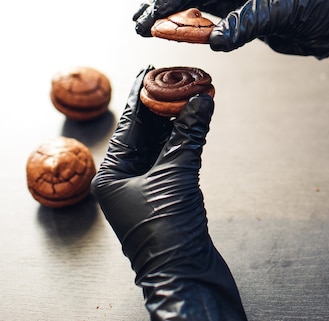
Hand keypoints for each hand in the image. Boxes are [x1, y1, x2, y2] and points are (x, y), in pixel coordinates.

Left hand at [91, 66, 246, 320]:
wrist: (185, 273)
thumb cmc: (168, 232)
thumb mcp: (177, 175)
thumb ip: (188, 135)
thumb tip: (200, 100)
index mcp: (112, 174)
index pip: (128, 124)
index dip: (141, 94)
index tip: (151, 70)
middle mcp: (126, 177)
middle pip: (145, 130)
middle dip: (163, 105)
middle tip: (180, 79)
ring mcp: (147, 186)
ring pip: (163, 143)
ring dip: (179, 120)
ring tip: (193, 95)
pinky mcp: (169, 194)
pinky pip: (176, 156)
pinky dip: (187, 138)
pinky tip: (198, 121)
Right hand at [133, 0, 328, 92]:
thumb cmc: (319, 2)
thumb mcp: (281, 9)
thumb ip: (246, 23)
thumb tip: (215, 41)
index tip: (156, 8)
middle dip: (165, 3)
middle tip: (139, 20)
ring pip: (197, 5)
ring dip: (174, 17)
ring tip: (146, 27)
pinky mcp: (244, 18)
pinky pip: (211, 22)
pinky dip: (193, 30)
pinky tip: (174, 35)